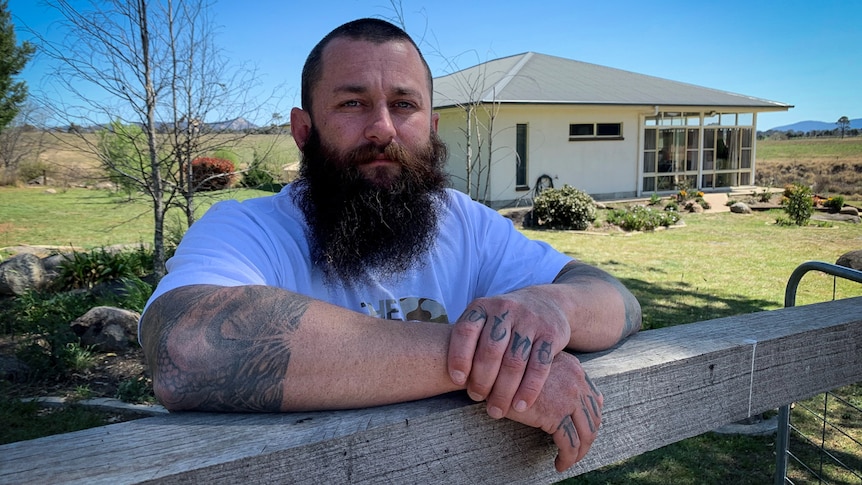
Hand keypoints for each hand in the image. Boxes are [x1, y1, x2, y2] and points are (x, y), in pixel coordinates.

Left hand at [448, 289, 570, 418]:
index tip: (458, 381)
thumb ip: (468, 342)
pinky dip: (529, 389)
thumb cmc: (504, 322)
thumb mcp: (483, 320)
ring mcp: (530, 320)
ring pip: (514, 361)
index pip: (466, 330)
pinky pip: (539, 366)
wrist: (545, 303)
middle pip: (490, 350)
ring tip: (496, 410)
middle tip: (477, 399)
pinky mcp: (551, 334)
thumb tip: (453, 379)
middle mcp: (505, 309)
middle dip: (482, 380)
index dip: (459, 357)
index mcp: (482, 306)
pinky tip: (520, 405)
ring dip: (504, 391)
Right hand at [506, 352, 602, 470]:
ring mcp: (569, 399)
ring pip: (585, 434)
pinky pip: (569, 444)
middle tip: (577, 452)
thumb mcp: (537, 366)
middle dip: (587, 439)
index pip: (593, 400)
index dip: (591, 420)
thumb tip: (570, 398)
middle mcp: (576, 382)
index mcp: (574, 369)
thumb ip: (555, 376)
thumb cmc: (510, 370)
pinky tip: (560, 465)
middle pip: (593, 418)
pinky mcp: (556, 415)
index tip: (582, 433)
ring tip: (568, 462)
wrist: (494, 370)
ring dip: (578, 453)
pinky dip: (567, 458)